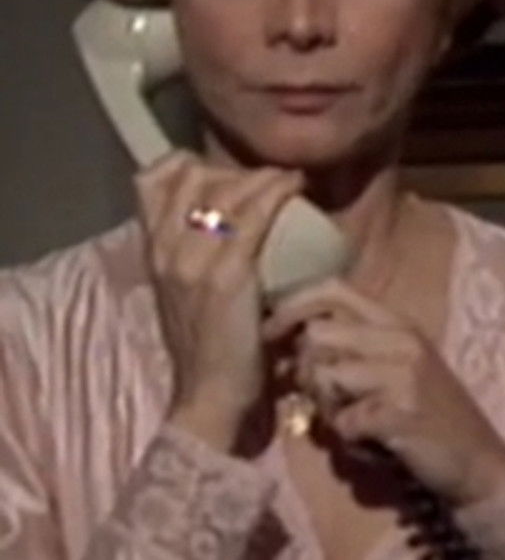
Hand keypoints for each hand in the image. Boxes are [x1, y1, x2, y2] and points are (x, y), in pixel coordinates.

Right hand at [135, 150, 302, 448]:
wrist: (206, 396)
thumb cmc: (202, 346)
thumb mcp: (181, 292)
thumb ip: (187, 256)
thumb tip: (216, 224)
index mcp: (153, 252)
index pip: (149, 184)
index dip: (182, 166)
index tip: (215, 170)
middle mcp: (167, 249)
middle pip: (190, 178)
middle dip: (230, 170)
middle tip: (264, 179)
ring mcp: (194, 261)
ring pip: (227, 194)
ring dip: (263, 177)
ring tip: (287, 178)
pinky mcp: (226, 275)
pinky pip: (253, 218)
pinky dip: (276, 194)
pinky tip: (295, 186)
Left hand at [264, 278, 504, 504]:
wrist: (480, 462)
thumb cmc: (430, 413)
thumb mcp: (397, 364)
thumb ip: (355, 343)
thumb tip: (296, 336)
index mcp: (395, 321)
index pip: (332, 289)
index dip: (293, 304)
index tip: (269, 331)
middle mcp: (400, 338)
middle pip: (318, 335)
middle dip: (306, 370)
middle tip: (320, 398)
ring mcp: (404, 373)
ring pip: (325, 376)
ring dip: (326, 408)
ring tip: (348, 422)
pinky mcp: (402, 412)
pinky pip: (344, 421)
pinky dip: (348, 438)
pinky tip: (368, 443)